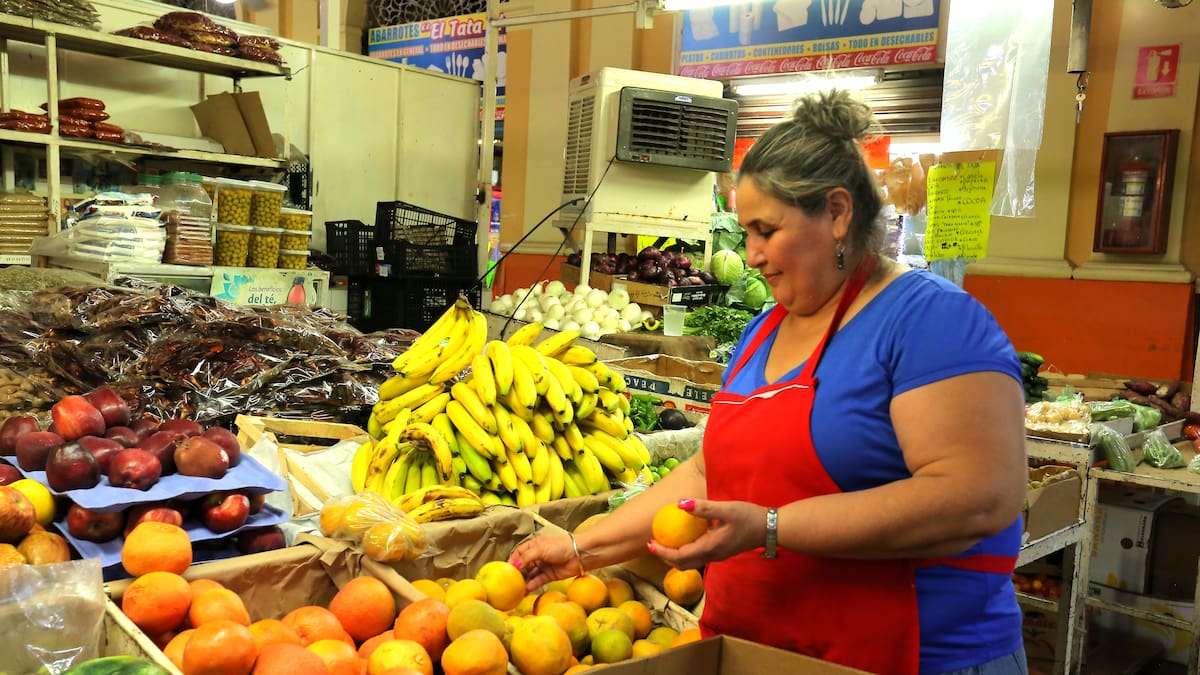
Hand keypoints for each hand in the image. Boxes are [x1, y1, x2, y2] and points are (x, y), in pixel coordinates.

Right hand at [508, 535, 580, 590]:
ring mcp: (543, 565)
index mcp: (534, 545)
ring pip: (530, 574)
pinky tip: (525, 590)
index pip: (519, 553)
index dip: (512, 561)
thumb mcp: (540, 549)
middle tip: (510, 582)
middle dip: (517, 573)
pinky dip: (531, 585)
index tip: (506, 570)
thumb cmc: (561, 546)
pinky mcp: (549, 575)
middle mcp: (537, 555)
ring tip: (516, 589)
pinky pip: (538, 581)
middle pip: (523, 565)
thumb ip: (526, 557)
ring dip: (524, 581)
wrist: (580, 554)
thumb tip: (515, 565)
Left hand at [650, 499, 768, 568]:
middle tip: (653, 543)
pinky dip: (686, 552)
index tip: (649, 543)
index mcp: (710, 548)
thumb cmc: (748, 517)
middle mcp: (712, 556)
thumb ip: (703, 508)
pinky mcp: (721, 552)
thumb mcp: (725, 509)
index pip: (679, 556)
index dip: (662, 552)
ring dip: (675, 556)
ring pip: (690, 562)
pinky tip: (685, 537)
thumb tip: (680, 504)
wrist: (771, 528)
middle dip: (665, 557)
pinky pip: (698, 556)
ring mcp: (717, 556)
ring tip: (665, 541)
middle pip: (682, 564)